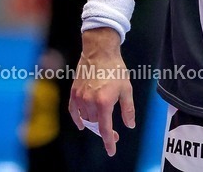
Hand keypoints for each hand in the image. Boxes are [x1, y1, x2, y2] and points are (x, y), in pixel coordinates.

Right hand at [68, 28, 135, 156]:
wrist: (99, 52)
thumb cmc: (115, 69)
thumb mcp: (126, 89)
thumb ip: (128, 109)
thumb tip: (129, 125)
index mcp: (104, 102)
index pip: (105, 128)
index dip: (109, 141)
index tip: (111, 150)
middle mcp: (89, 102)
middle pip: (96, 124)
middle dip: (105, 130)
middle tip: (114, 133)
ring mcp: (79, 98)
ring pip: (86, 118)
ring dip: (94, 123)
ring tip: (103, 122)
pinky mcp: (73, 93)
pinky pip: (73, 111)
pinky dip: (77, 119)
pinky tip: (82, 124)